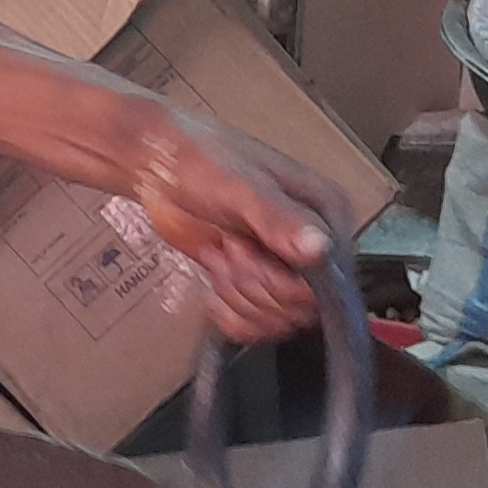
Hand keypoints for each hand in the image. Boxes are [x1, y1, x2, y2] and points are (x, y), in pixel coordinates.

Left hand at [124, 112, 345, 344]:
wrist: (159, 167)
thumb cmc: (202, 162)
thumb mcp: (242, 189)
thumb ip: (280, 220)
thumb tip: (319, 248)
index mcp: (327, 214)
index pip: (329, 279)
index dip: (285, 282)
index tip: (252, 256)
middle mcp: (313, 245)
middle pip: (301, 306)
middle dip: (254, 285)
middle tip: (230, 249)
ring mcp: (284, 267)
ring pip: (276, 319)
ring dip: (238, 295)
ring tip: (220, 256)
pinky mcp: (256, 284)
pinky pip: (254, 325)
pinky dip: (227, 311)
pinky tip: (213, 280)